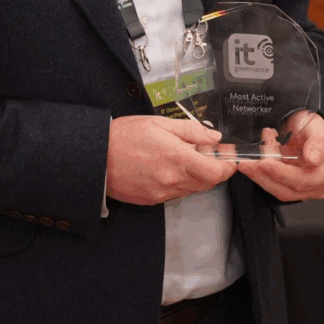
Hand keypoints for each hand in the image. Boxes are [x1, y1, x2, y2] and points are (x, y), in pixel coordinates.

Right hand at [106, 114, 237, 205]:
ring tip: (182, 158)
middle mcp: (172, 179)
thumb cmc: (123, 136)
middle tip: (206, 153)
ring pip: (193, 189)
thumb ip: (190, 130)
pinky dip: (180, 182)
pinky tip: (167, 168)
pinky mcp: (153, 200)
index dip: (228, 165)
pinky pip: (176, 193)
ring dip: (196, 176)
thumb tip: (213, 136)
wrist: (95, 157)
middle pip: (208, 182)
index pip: (217, 172)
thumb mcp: (158, 123)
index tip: (227, 156)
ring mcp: (162, 192)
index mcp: (176, 157)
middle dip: (213, 169)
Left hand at [236, 110, 323, 201]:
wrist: (306, 125)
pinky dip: (258, 169)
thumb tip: (313, 160)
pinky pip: (269, 180)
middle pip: (285, 189)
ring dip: (257, 174)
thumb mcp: (318, 129)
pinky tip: (254, 154)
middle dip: (263, 176)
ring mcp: (299, 187)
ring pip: (274, 187)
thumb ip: (317, 143)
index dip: (281, 173)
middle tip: (246, 163)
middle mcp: (315, 186)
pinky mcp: (285, 183)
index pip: (302, 180)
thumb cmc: (315, 129)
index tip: (265, 163)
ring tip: (246, 157)